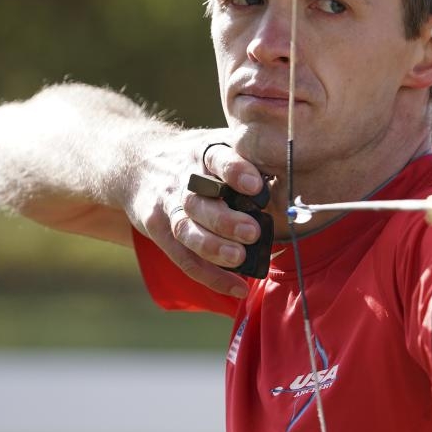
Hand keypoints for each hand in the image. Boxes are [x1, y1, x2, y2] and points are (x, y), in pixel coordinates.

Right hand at [128, 137, 268, 297]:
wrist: (138, 162)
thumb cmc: (196, 158)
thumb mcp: (218, 143)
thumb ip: (249, 157)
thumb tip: (294, 175)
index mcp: (202, 152)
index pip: (216, 158)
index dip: (235, 171)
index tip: (256, 186)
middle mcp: (181, 179)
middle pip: (198, 201)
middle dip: (224, 219)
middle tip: (253, 232)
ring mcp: (168, 206)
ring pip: (186, 230)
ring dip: (213, 248)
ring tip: (240, 259)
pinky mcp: (159, 230)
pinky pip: (183, 258)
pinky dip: (210, 276)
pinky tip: (237, 288)